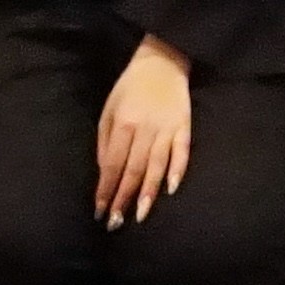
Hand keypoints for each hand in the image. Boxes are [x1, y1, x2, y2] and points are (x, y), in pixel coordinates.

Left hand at [92, 36, 195, 227]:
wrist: (162, 62)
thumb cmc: (130, 88)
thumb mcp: (109, 109)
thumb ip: (105, 141)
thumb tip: (104, 171)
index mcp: (124, 124)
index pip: (113, 164)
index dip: (105, 189)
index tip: (99, 211)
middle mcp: (145, 129)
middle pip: (134, 170)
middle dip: (124, 198)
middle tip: (116, 223)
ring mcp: (167, 128)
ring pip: (157, 166)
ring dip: (148, 192)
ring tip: (141, 215)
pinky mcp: (185, 126)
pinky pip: (182, 152)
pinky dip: (178, 170)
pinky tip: (171, 189)